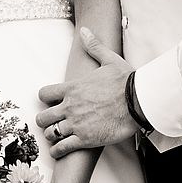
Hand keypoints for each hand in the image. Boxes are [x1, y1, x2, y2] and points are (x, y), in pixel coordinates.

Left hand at [36, 27, 137, 157]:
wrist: (139, 101)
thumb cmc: (126, 81)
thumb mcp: (109, 60)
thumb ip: (93, 47)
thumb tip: (85, 31)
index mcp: (72, 88)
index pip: (44, 94)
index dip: (44, 99)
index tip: (50, 103)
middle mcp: (69, 107)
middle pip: (42, 117)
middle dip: (45, 121)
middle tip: (51, 122)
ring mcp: (75, 124)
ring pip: (50, 133)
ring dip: (51, 136)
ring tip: (57, 137)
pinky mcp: (84, 139)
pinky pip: (61, 148)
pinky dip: (57, 151)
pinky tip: (58, 151)